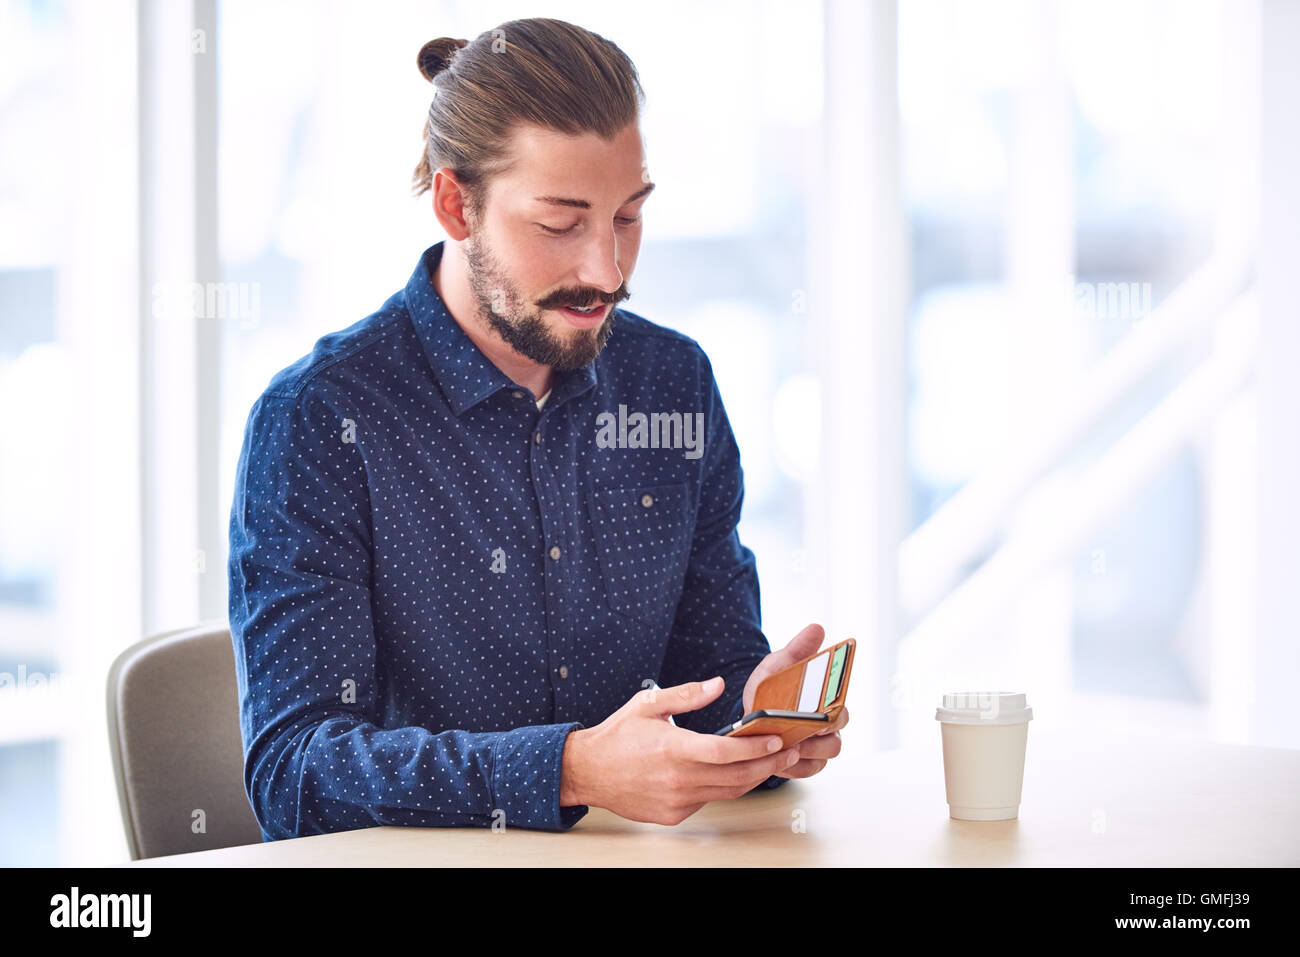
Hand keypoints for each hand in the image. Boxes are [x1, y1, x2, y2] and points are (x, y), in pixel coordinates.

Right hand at [560, 676, 802, 824]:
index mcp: (672, 749)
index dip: (756, 748)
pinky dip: (725, 788)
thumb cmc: (617, 735)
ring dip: (754, 778)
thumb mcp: (648, 704)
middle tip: (791, 752)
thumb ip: (686, 695)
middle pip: (736, 777)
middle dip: (769, 764)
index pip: (725, 752)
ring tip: (773, 762)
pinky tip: (736, 774)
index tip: (778, 740)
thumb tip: (718, 685)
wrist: (587, 771)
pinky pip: (708, 801)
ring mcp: (676, 800)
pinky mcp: (673, 814)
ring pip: (727, 792)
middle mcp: (677, 779)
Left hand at [741, 622, 848, 778]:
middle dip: (818, 742)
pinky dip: (794, 768)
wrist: (753, 705)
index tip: (820, 720)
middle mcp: (829, 728)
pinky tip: (779, 760)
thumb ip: (798, 649)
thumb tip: (817, 628)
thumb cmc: (773, 684)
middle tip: (798, 737)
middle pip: (835, 741)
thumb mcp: (780, 664)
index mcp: (828, 703)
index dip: (834, 719)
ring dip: (805, 755)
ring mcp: (818, 747)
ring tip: (785, 748)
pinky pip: (807, 770)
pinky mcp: (804, 763)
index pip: (842, 713)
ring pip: (823, 758)